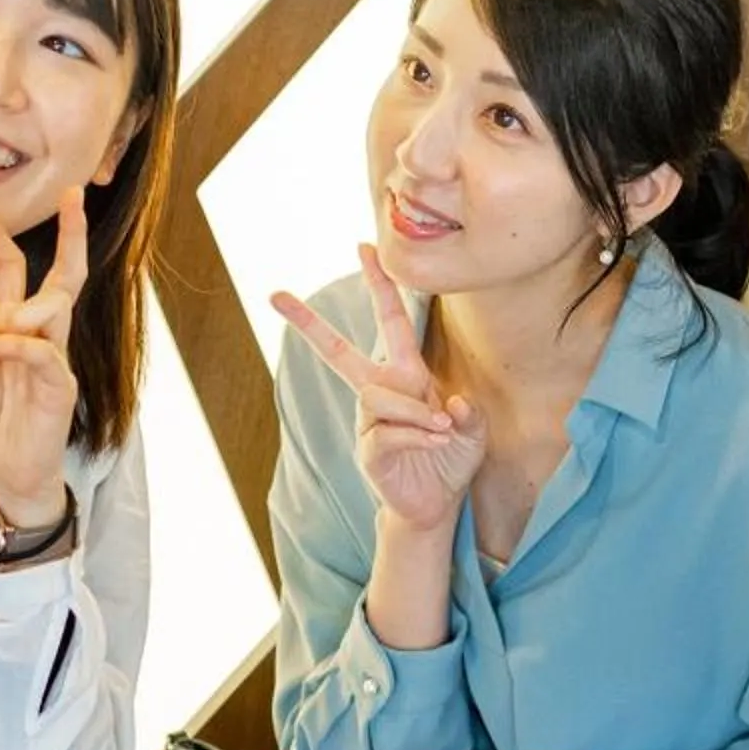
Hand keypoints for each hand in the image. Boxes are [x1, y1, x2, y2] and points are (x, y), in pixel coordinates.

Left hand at [0, 189, 88, 529]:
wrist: (7, 471)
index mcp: (14, 327)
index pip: (14, 272)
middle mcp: (41, 336)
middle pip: (64, 275)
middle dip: (71, 233)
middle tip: (72, 194)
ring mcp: (55, 359)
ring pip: (58, 308)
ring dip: (29, 306)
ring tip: (1, 327)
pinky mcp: (61, 387)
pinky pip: (45, 355)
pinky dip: (20, 346)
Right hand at [272, 246, 488, 534]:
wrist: (438, 502)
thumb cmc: (451, 456)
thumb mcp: (474, 428)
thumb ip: (469, 413)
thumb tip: (451, 403)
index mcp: (405, 373)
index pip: (391, 321)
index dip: (379, 284)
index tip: (363, 247)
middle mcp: (380, 390)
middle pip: (337, 351)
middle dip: (307, 323)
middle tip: (274, 295)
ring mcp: (368, 420)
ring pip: (379, 396)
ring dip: (417, 410)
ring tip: (444, 429)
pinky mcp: (367, 449)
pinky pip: (388, 431)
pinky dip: (419, 435)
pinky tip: (436, 443)